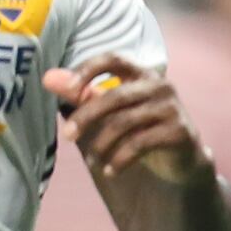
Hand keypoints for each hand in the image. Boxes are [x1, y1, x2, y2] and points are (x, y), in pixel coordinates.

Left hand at [44, 54, 203, 178]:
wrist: (183, 157)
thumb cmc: (143, 127)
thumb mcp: (112, 109)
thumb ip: (82, 92)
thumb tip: (47, 78)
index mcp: (142, 73)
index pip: (113, 60)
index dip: (89, 70)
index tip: (70, 90)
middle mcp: (160, 85)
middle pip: (114, 96)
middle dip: (86, 117)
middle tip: (67, 136)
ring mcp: (172, 108)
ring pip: (125, 122)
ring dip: (102, 144)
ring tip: (91, 160)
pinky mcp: (179, 132)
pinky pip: (140, 144)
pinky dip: (120, 159)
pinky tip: (109, 170)